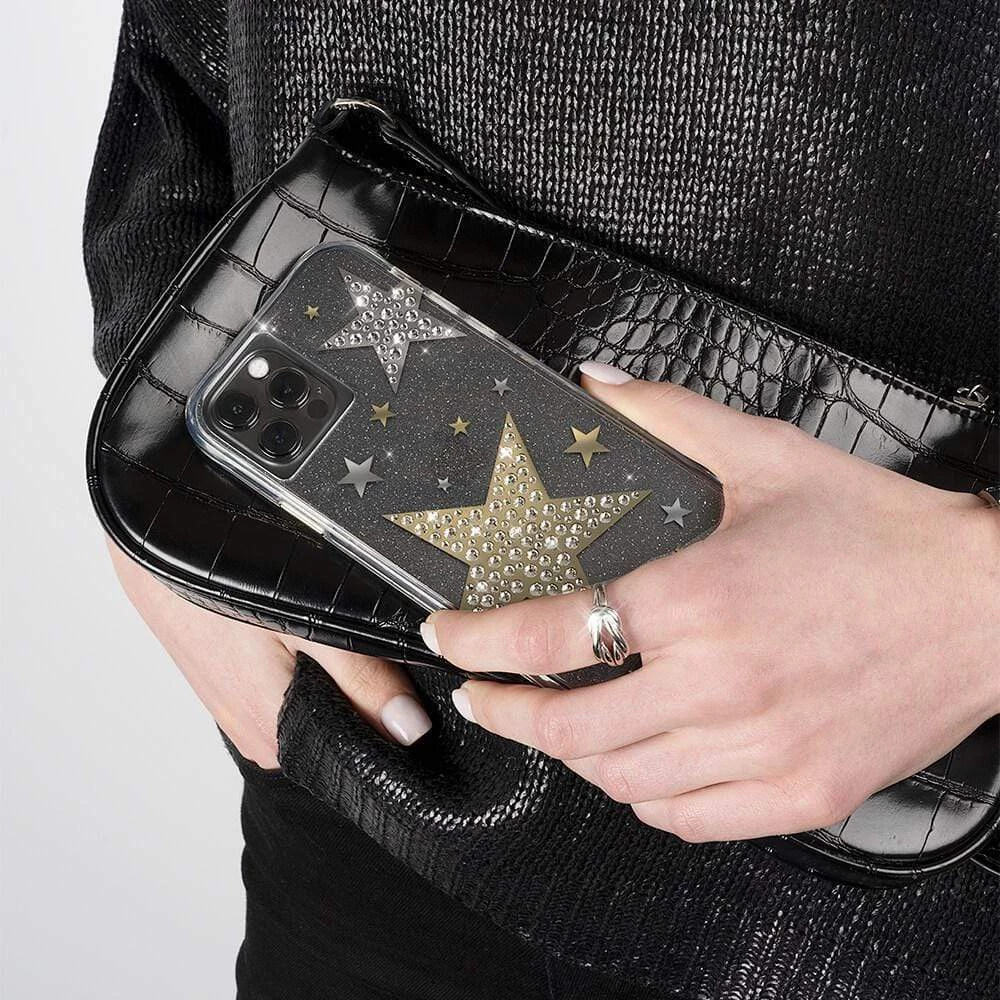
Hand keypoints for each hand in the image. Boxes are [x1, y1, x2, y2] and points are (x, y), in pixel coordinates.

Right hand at [107, 538, 431, 767]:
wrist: (150, 547)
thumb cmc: (217, 581)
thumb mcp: (305, 624)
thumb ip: (360, 677)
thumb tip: (410, 727)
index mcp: (279, 735)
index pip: (362, 751)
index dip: (397, 716)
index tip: (413, 679)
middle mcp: (260, 735)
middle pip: (343, 726)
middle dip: (370, 689)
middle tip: (370, 637)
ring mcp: (243, 711)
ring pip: (318, 701)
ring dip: (338, 671)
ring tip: (331, 624)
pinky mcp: (234, 686)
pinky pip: (289, 684)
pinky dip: (308, 660)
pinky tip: (303, 626)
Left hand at [421, 362, 999, 841]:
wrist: (987, 603)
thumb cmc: (880, 535)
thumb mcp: (768, 457)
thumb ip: (668, 417)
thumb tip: (599, 387)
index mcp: (700, 599)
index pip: (551, 632)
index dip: (479, 640)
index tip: (451, 639)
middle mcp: (722, 683)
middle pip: (569, 726)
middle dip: (505, 713)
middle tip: (483, 696)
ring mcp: (761, 749)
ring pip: (621, 779)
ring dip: (571, 753)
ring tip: (559, 723)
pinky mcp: (799, 792)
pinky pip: (687, 818)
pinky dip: (642, 794)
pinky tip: (637, 764)